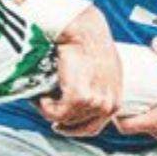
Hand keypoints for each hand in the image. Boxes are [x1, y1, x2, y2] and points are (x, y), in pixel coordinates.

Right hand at [36, 4, 122, 136]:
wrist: (82, 27)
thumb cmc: (88, 40)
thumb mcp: (99, 65)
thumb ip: (92, 83)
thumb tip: (72, 94)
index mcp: (116, 96)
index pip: (95, 126)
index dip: (73, 127)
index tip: (59, 124)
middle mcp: (110, 102)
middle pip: (79, 126)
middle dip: (60, 119)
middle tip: (45, 108)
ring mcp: (96, 102)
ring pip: (65, 119)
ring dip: (49, 108)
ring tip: (41, 95)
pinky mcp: (80, 98)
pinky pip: (55, 113)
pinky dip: (44, 105)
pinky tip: (40, 94)